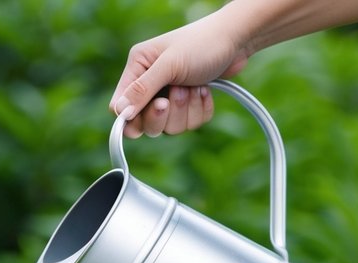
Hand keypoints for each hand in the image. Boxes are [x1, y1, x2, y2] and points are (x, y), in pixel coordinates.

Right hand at [110, 10, 251, 137]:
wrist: (237, 39)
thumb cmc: (202, 43)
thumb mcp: (170, 65)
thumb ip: (143, 89)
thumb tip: (121, 113)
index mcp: (137, 68)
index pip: (119, 106)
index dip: (132, 117)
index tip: (156, 108)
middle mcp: (150, 84)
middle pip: (144, 124)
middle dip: (166, 114)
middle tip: (178, 92)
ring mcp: (169, 96)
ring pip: (169, 127)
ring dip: (186, 109)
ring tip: (195, 85)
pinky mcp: (188, 105)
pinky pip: (189, 125)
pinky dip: (200, 110)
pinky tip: (204, 90)